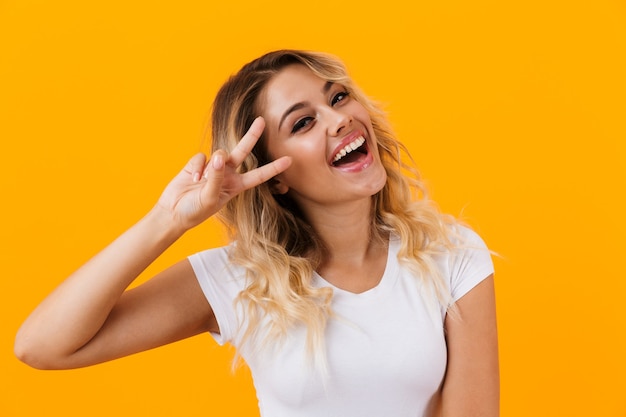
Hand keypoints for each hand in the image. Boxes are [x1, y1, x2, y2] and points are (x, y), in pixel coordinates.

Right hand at [155, 117, 290, 230]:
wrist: (173, 212)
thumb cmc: (195, 211)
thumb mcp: (210, 198)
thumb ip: (216, 178)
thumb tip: (219, 158)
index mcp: (236, 186)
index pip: (259, 175)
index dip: (274, 168)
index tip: (289, 160)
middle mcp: (227, 174)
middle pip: (243, 151)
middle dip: (252, 135)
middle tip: (261, 120)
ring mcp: (213, 168)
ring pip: (220, 153)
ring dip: (212, 164)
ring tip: (202, 180)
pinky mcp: (197, 163)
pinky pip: (201, 157)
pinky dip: (197, 166)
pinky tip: (192, 178)